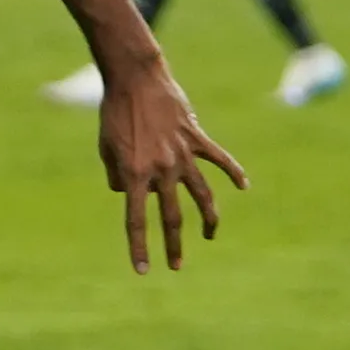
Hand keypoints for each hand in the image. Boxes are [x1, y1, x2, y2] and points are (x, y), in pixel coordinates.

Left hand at [93, 55, 246, 273]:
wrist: (135, 79)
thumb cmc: (114, 113)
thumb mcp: (106, 147)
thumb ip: (115, 174)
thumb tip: (126, 192)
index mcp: (133, 174)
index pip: (135, 220)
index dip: (139, 247)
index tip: (144, 270)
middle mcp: (161, 169)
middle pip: (171, 216)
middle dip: (173, 245)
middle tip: (176, 266)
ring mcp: (182, 154)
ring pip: (202, 195)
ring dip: (208, 219)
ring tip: (209, 236)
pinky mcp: (196, 138)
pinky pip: (220, 159)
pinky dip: (234, 172)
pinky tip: (244, 186)